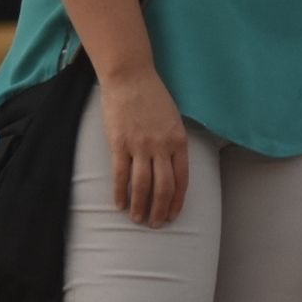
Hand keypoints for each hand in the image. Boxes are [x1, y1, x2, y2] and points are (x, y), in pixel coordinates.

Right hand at [99, 68, 187, 226]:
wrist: (130, 77)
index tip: (173, 215)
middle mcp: (161, 145)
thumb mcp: (172, 118)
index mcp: (178, 139)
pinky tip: (120, 205)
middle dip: (160, 209)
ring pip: (142, 185)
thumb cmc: (152, 96)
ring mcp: (140, 146)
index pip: (182, 178)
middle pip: (163, 187)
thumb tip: (171, 166)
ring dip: (140, 206)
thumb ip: (173, 142)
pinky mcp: (119, 144)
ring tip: (138, 219)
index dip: (177, 200)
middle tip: (156, 224)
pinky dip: (121, 193)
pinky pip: (121, 175)